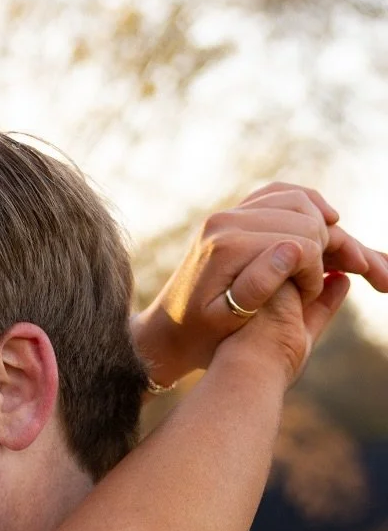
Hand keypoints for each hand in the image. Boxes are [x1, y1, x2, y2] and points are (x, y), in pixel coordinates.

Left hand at [134, 184, 387, 388]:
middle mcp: (226, 220)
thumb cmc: (197, 335)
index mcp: (226, 245)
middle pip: (304, 216)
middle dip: (336, 243)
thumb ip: (258, 287)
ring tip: (353, 254)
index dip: (317, 268)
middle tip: (365, 270)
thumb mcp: (226, 321)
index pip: (298, 241)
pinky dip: (310, 204)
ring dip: (329, 223)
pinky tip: (332, 220)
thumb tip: (295, 250)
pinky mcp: (234, 214)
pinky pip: (283, 194)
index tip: (313, 296)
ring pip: (298, 201)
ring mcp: (229, 213)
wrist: (166, 331)